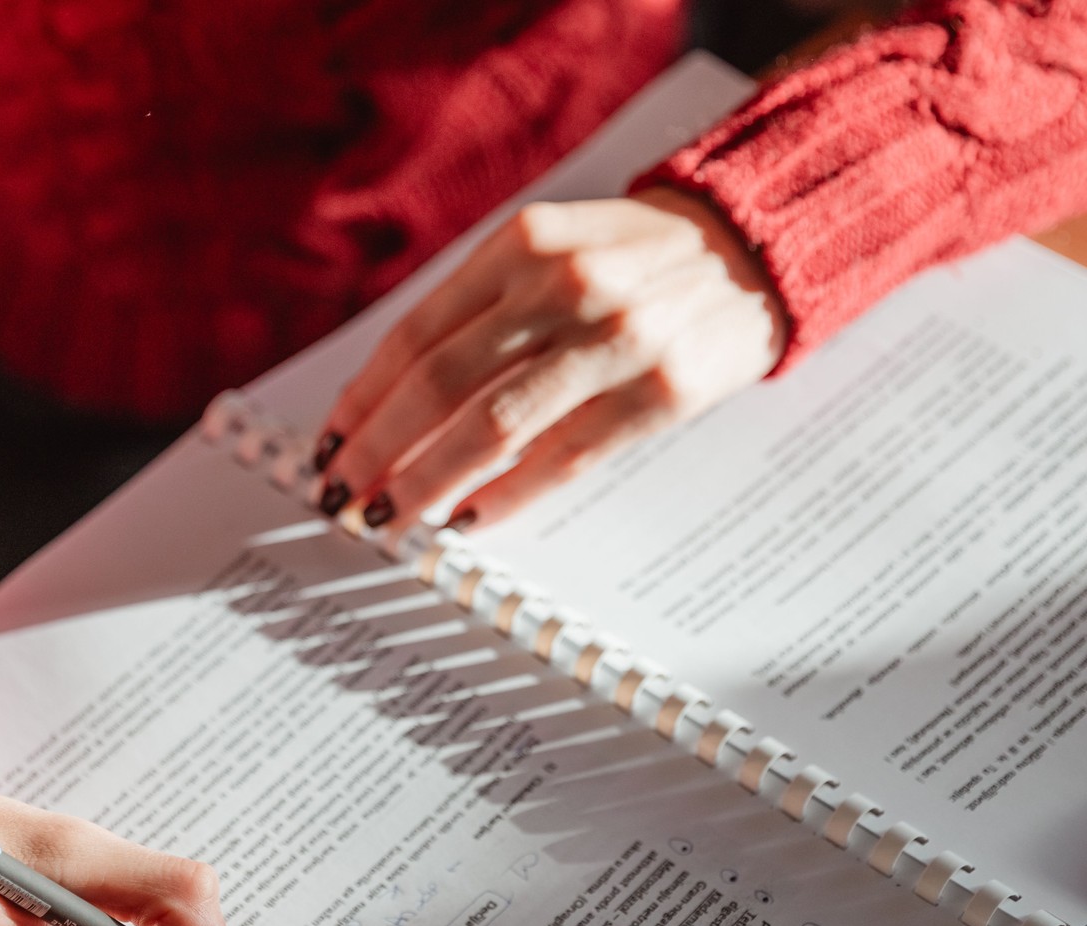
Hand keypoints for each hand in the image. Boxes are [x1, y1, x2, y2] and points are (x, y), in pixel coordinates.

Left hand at [313, 188, 785, 533]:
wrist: (757, 247)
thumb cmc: (634, 260)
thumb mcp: (551, 249)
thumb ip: (480, 308)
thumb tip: (390, 399)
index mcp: (523, 244)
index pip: (417, 334)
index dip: (364, 398)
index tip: (328, 445)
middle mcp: (565, 286)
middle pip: (441, 383)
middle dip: (378, 448)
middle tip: (341, 495)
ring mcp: (617, 340)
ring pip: (494, 426)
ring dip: (427, 481)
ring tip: (389, 517)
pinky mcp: (663, 393)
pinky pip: (564, 458)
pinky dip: (507, 495)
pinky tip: (467, 520)